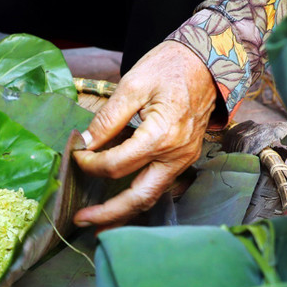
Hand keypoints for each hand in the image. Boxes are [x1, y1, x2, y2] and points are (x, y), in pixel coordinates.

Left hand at [73, 41, 217, 227]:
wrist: (209, 62)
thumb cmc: (171, 66)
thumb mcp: (133, 84)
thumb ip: (107, 119)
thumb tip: (86, 143)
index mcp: (161, 136)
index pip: (116, 164)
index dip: (91, 164)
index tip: (77, 155)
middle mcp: (175, 155)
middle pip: (138, 197)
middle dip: (108, 213)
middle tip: (81, 221)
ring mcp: (183, 160)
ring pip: (150, 198)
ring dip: (123, 213)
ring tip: (98, 225)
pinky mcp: (184, 159)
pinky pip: (158, 186)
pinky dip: (137, 199)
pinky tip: (120, 204)